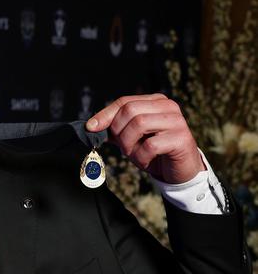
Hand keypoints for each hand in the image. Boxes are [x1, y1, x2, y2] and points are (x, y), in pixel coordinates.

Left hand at [85, 94, 205, 183]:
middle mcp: (168, 106)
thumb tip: (91, 126)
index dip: (105, 114)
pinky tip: (146, 161)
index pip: (124, 102)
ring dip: (129, 144)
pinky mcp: (181, 138)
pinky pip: (150, 145)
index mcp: (155, 101)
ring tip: (135, 154)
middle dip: (119, 132)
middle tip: (124, 147)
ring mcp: (177, 121)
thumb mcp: (131, 138)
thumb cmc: (154, 153)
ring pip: (139, 124)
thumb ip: (115, 130)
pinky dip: (141, 157)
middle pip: (130, 110)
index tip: (91, 127)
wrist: (179, 172)